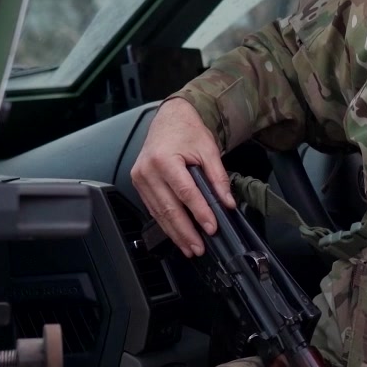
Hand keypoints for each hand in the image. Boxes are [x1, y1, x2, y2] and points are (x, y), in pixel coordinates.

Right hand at [129, 98, 234, 256]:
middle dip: (185, 231)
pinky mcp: (139, 184)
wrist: (170, 119)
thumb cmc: (187, 131)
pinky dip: (166, 224)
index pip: (185, 192)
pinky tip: (177, 234)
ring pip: (159, 213)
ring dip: (175, 233)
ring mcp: (140, 178)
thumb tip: (227, 202)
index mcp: (164, 159)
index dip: (199, 212)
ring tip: (190, 247)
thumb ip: (218, 177)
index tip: (211, 228)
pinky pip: (153, 209)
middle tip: (199, 247)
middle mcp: (148, 170)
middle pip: (169, 208)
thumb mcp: (208, 149)